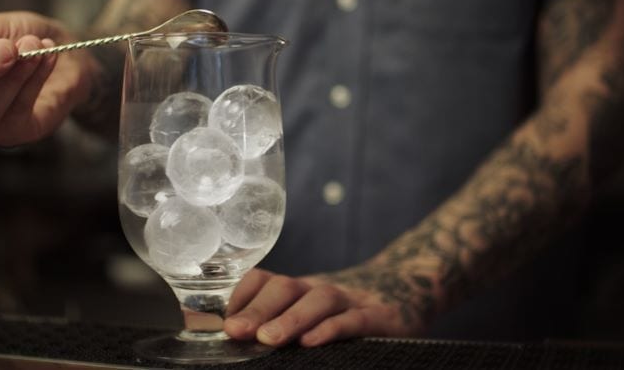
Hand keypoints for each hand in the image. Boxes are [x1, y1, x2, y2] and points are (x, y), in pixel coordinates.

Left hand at [223, 267, 429, 346]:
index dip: (239, 295)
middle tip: (236, 331)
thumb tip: (224, 337)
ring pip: (318, 299)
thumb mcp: (307, 311)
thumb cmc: (343, 312)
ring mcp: (350, 300)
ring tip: (268, 339)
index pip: (262, 280)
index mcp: (297, 289)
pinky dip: (330, 329)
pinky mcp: (378, 318)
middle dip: (257, 309)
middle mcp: (318, 289)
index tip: (218, 320)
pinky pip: (352, 320)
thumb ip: (274, 320)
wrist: (406, 290)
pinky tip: (312, 343)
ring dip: (290, 318)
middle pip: (286, 287)